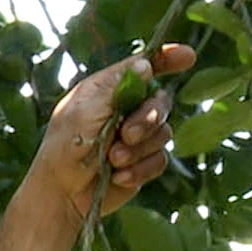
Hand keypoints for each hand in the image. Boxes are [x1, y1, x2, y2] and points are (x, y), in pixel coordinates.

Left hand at [28, 43, 196, 222]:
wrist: (62, 194)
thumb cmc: (65, 148)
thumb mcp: (85, 111)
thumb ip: (116, 88)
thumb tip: (146, 65)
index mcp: (109, 90)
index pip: (143, 67)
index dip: (167, 58)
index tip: (188, 56)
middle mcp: (126, 110)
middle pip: (160, 102)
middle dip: (148, 119)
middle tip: (127, 135)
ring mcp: (136, 138)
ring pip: (163, 134)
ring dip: (139, 149)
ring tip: (113, 159)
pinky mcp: (142, 163)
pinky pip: (159, 161)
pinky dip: (140, 169)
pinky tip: (119, 176)